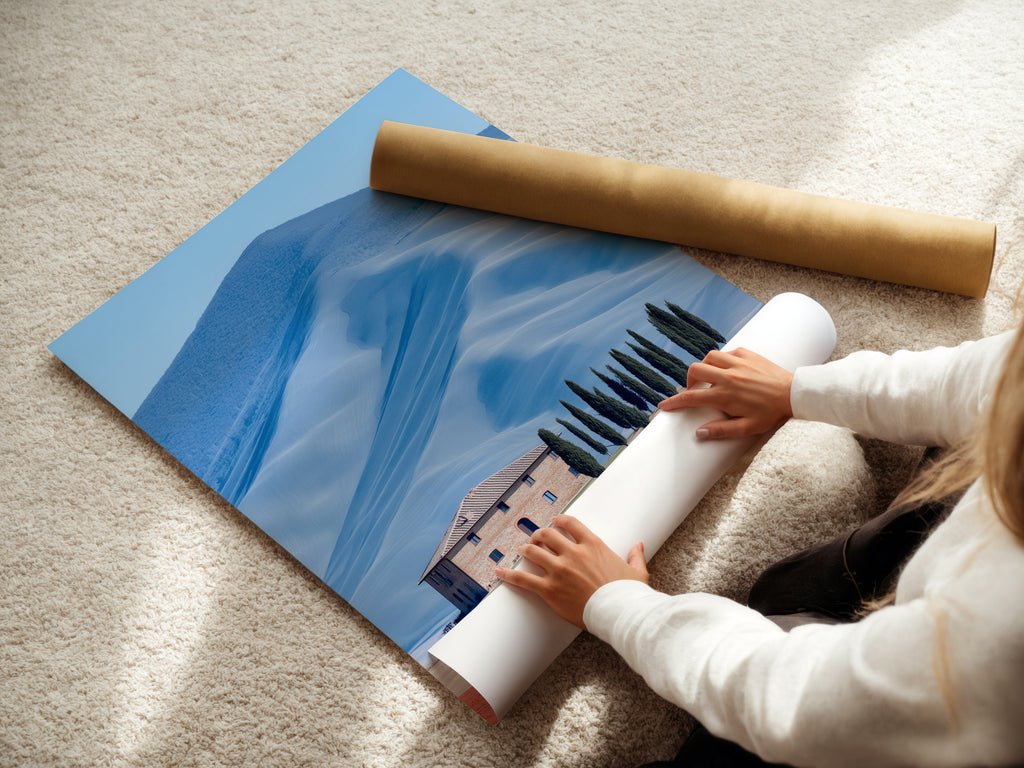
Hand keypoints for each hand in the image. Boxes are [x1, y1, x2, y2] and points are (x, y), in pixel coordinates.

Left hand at [494, 515, 647, 629]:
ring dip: (525, 549)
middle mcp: (573, 553)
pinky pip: (523, 579)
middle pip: (547, 535)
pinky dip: (509, 574)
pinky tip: (499, 572)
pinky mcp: (549, 589)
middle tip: (535, 538)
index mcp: (593, 545)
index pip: (570, 524)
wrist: (620, 613)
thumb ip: (635, 556)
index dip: (559, 520)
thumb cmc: (629, 594)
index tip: (554, 521)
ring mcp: (559, 570)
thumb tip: (639, 545)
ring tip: (521, 550)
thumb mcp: (636, 572)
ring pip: (533, 552)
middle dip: (539, 535)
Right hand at [658, 347, 792, 439]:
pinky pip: (727, 352)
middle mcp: (728, 376)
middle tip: (694, 390)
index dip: (674, 402)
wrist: (794, 394)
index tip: (664, 406)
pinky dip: (722, 359)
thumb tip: (699, 432)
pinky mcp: (748, 354)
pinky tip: (728, 369)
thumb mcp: (748, 428)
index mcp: (725, 395)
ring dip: (705, 367)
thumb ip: (722, 430)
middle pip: (695, 371)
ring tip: (710, 378)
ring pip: (709, 357)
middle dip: (689, 380)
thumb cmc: (771, 413)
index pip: (691, 398)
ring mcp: (738, 363)